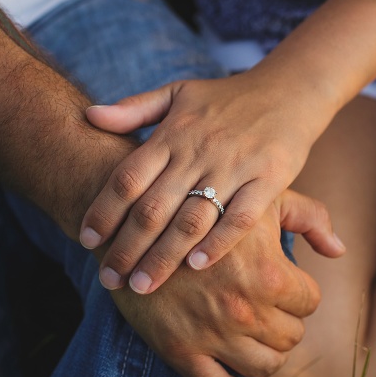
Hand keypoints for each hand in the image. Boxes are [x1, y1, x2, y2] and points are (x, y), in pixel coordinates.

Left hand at [81, 73, 338, 292]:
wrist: (289, 90)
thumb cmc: (227, 98)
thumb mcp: (178, 93)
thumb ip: (134, 108)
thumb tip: (88, 115)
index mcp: (173, 134)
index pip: (128, 177)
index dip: (104, 210)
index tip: (86, 240)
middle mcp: (199, 151)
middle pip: (153, 207)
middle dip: (127, 247)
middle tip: (109, 278)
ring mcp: (235, 166)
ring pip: (192, 219)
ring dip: (164, 256)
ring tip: (143, 286)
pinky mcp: (268, 178)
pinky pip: (241, 217)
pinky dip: (218, 242)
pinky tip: (197, 267)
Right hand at [106, 190, 343, 376]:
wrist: (136, 221)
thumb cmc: (208, 206)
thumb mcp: (261, 199)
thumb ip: (309, 217)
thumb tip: (340, 249)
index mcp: (269, 274)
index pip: (310, 302)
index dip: (301, 294)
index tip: (289, 288)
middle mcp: (245, 310)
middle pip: (291, 336)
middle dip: (286, 323)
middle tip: (273, 312)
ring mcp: (213, 335)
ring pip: (265, 365)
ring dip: (270, 355)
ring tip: (263, 339)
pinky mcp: (181, 351)